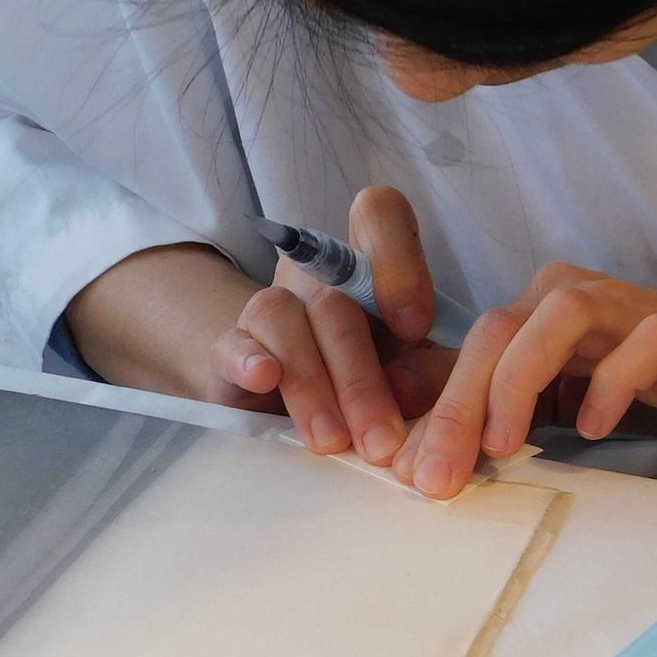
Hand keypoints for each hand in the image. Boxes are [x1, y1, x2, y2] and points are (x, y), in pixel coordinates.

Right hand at [211, 187, 456, 462]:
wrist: (288, 400)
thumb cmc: (373, 377)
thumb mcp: (413, 373)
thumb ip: (425, 375)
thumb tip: (404, 393)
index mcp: (369, 264)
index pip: (377, 215)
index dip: (397, 261)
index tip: (415, 328)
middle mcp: (317, 274)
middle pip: (334, 300)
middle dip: (361, 378)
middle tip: (381, 440)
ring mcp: (272, 305)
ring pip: (285, 319)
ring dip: (313, 384)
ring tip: (332, 441)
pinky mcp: (231, 347)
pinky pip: (232, 342)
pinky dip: (248, 360)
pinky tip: (265, 379)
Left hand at [388, 264, 656, 498]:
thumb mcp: (565, 402)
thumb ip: (500, 414)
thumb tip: (416, 454)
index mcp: (535, 313)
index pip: (462, 352)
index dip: (426, 409)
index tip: (403, 475)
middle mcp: (571, 296)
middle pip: (492, 333)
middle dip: (453, 407)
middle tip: (432, 479)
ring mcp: (626, 306)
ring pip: (549, 321)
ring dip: (514, 385)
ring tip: (500, 447)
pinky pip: (634, 345)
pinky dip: (608, 385)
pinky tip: (594, 430)